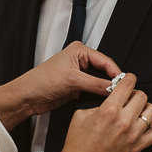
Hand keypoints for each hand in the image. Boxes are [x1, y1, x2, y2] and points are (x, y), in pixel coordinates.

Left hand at [0, 43, 120, 128]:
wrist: (26, 97)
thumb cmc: (40, 81)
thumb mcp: (72, 80)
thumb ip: (95, 84)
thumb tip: (114, 88)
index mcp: (79, 51)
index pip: (105, 60)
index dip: (116, 72)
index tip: (126, 84)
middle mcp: (80, 61)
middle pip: (104, 71)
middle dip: (112, 81)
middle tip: (122, 92)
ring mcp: (79, 74)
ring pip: (99, 81)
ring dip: (105, 90)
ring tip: (114, 98)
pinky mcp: (77, 87)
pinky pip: (93, 90)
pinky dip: (98, 96)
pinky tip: (103, 101)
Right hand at [57, 73, 151, 151]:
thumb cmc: (77, 146)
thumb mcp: (80, 115)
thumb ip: (98, 104)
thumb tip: (111, 100)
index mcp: (109, 110)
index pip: (128, 84)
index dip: (128, 78)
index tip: (128, 79)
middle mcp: (124, 121)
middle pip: (142, 95)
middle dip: (134, 93)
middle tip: (128, 97)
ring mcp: (133, 135)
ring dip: (145, 107)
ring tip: (137, 109)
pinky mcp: (137, 147)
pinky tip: (144, 124)